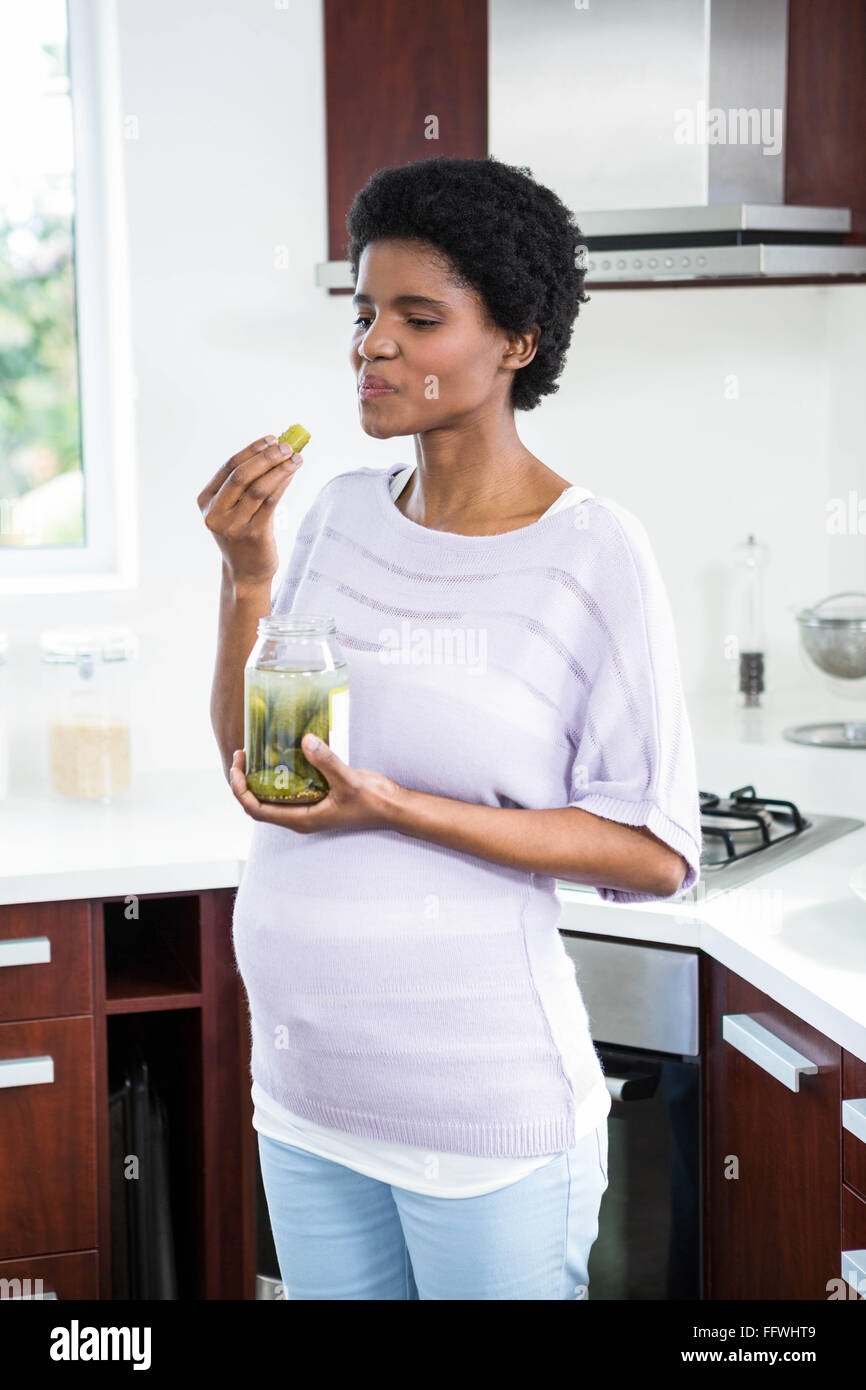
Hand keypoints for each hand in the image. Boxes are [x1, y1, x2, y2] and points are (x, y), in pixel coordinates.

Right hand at [196, 435, 304, 587]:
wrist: (245, 572)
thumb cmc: (243, 535)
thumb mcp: (234, 509)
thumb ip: (245, 484)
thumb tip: (274, 450)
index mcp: (206, 501)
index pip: (229, 467)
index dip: (252, 450)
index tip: (271, 438)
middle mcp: (216, 513)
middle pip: (242, 475)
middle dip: (267, 457)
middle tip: (286, 446)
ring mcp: (234, 525)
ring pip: (259, 487)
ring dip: (280, 469)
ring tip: (296, 458)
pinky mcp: (254, 534)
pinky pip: (271, 502)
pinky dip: (283, 484)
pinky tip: (293, 474)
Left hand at [229, 736, 403, 832]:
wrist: (393, 808)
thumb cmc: (373, 802)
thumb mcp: (349, 781)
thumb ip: (326, 761)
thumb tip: (305, 741)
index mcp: (302, 819)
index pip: (257, 810)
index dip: (241, 791)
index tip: (238, 768)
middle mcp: (300, 817)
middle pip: (258, 804)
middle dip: (243, 782)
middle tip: (242, 756)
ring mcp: (308, 809)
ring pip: (271, 798)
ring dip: (258, 779)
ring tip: (253, 754)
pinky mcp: (316, 799)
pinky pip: (288, 790)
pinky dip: (277, 775)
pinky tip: (280, 756)